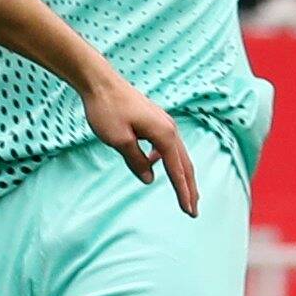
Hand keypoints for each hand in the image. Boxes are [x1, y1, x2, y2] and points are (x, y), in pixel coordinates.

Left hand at [82, 77, 200, 215]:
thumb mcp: (119, 140)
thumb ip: (136, 161)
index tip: (189, 212)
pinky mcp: (155, 120)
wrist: (100, 82)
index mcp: (164, 135)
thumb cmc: (107, 110)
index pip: (177, 171)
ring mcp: (164, 123)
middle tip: (194, 211)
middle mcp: (170, 129)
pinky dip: (168, 160)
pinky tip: (156, 164)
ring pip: (178, 155)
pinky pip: (167, 145)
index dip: (183, 193)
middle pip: (184, 164)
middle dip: (189, 189)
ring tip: (185, 194)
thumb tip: (149, 179)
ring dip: (182, 175)